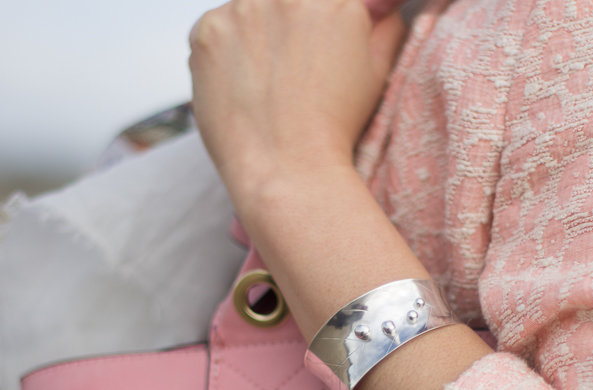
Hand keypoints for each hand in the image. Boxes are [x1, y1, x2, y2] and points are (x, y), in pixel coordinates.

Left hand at [188, 0, 405, 209]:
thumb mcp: (378, 72)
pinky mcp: (207, 31)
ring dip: (255, 35)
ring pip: (248, 10)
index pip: (322, 2)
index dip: (315, 31)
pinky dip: (224, 52)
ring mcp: (243, 9)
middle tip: (288, 69)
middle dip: (286, 28)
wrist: (287, 169)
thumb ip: (385, 27)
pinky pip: (215, 29)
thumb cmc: (333, 129)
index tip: (312, 50)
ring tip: (266, 81)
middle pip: (284, 2)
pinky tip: (242, 86)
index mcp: (336, 0)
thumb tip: (381, 9)